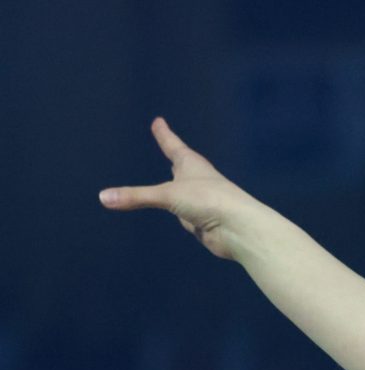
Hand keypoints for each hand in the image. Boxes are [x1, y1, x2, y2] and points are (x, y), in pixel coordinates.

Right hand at [99, 117, 264, 260]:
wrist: (239, 229)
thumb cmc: (208, 200)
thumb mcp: (167, 195)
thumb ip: (136, 197)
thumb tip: (103, 198)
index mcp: (191, 164)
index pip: (173, 144)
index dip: (165, 134)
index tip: (159, 121)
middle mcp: (197, 180)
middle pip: (181, 166)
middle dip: (175, 158)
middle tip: (169, 148)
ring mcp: (200, 201)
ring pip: (184, 192)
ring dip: (178, 187)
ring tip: (172, 183)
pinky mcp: (202, 221)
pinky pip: (186, 214)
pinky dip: (180, 212)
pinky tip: (181, 215)